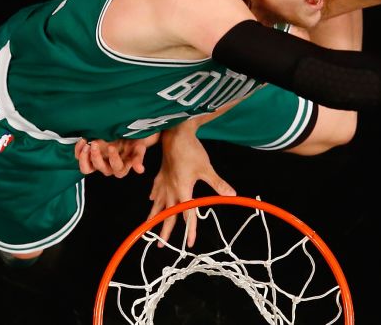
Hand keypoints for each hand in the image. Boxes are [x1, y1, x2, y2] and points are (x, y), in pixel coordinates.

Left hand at [75, 133, 158, 177]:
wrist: (127, 133)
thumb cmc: (134, 141)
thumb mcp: (139, 147)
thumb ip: (138, 157)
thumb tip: (140, 170)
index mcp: (122, 167)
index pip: (117, 168)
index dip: (113, 158)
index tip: (112, 146)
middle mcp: (108, 168)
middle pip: (100, 168)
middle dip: (96, 156)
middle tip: (95, 143)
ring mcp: (97, 163)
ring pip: (86, 169)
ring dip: (84, 158)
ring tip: (86, 145)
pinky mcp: (89, 157)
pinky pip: (80, 158)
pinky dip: (79, 150)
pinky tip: (83, 140)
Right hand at [148, 122, 235, 247]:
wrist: (175, 135)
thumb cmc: (191, 151)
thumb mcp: (207, 168)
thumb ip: (218, 184)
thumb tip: (232, 194)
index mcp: (182, 191)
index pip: (187, 215)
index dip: (190, 230)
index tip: (190, 243)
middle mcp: (170, 190)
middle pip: (168, 215)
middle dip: (165, 231)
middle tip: (161, 245)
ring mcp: (163, 183)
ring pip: (158, 205)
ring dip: (154, 217)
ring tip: (148, 227)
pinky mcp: (160, 175)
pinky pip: (156, 190)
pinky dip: (154, 197)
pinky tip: (152, 201)